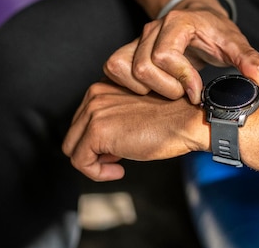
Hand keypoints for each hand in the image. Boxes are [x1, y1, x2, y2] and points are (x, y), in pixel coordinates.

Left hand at [62, 80, 207, 180]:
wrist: (187, 121)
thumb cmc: (170, 119)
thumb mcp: (134, 112)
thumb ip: (112, 120)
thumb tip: (99, 149)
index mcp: (103, 86)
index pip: (82, 120)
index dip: (98, 139)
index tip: (118, 148)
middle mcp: (94, 94)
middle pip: (74, 133)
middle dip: (94, 150)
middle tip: (118, 158)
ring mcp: (93, 112)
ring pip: (72, 148)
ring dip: (94, 163)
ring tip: (117, 165)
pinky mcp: (96, 131)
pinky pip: (80, 161)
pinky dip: (97, 173)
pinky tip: (119, 170)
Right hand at [103, 6, 258, 103]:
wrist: (198, 18)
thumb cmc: (216, 32)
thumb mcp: (236, 44)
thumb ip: (249, 61)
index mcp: (178, 22)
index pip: (165, 55)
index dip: (182, 79)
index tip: (197, 93)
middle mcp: (152, 28)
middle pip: (144, 67)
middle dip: (166, 88)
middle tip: (185, 94)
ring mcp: (136, 38)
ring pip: (125, 69)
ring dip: (147, 89)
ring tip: (169, 91)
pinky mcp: (126, 50)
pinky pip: (113, 69)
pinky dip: (130, 85)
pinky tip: (152, 91)